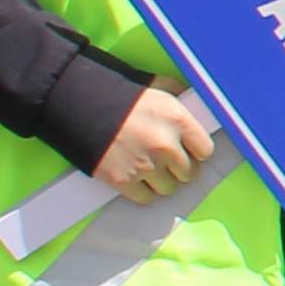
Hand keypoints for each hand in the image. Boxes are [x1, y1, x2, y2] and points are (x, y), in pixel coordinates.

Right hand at [95, 82, 218, 205]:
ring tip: (147, 165)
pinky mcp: (124, 181)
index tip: (187, 149)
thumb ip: (179, 96)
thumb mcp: (155, 87)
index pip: (205, 150)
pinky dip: (141, 190)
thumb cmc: (119, 96)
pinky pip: (146, 198)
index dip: (195, 150)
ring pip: (168, 188)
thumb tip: (196, 104)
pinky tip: (134, 174)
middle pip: (188, 173)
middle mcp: (165, 145)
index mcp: (177, 120)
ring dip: (160, 180)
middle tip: (164, 158)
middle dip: (177, 167)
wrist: (79, 106)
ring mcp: (145, 165)